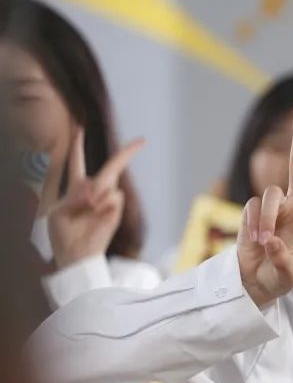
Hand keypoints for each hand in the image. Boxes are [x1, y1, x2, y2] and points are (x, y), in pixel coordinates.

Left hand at [48, 128, 143, 267]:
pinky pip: (112, 197)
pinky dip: (102, 204)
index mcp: (75, 188)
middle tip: (142, 140)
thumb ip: (75, 196)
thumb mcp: (59, 212)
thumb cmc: (63, 235)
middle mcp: (94, 190)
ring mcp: (107, 200)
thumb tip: (97, 188)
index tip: (80, 127)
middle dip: (126, 154)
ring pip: (105, 184)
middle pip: (111, 167)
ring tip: (87, 212)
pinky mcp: (116, 209)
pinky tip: (97, 216)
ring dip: (93, 196)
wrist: (76, 256)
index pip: (76, 161)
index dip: (78, 144)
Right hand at [238, 102, 292, 306]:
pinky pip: (253, 207)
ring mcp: (276, 205)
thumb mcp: (287, 275)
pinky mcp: (253, 209)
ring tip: (265, 241)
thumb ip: (283, 261)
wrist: (255, 280)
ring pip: (271, 193)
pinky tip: (256, 241)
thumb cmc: (279, 275)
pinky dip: (254, 224)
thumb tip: (272, 240)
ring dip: (268, 217)